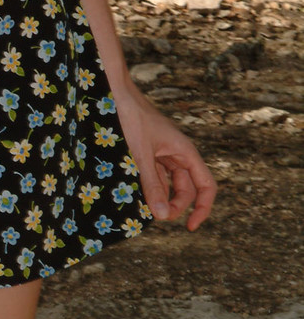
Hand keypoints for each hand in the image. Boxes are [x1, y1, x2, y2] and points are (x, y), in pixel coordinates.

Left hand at [115, 82, 216, 230]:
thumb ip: (152, 184)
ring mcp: (161, 152)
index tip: (190, 227)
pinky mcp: (146, 151)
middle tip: (157, 216)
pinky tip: (135, 193)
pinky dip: (148, 186)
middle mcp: (177, 152)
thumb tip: (164, 216)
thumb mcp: (141, 153)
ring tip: (144, 208)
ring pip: (168, 183)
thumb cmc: (131, 116)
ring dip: (161, 196)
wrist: (113, 91)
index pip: (205, 186)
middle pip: (186, 188)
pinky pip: (153, 174)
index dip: (202, 208)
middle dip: (176, 205)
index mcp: (185, 151)